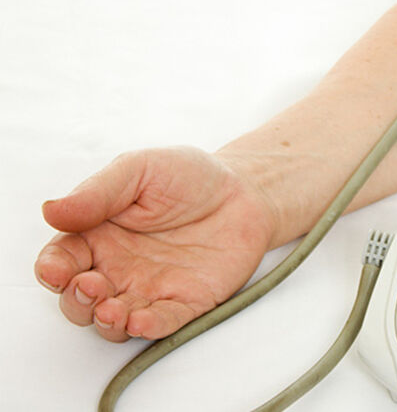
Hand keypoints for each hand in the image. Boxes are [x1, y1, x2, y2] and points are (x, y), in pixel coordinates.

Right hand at [34, 147, 275, 341]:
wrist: (243, 191)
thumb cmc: (189, 176)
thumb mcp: (140, 169)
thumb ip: (98, 192)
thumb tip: (51, 210)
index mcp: (99, 235)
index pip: (62, 260)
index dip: (53, 270)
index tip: (56, 270)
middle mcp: (119, 267)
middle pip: (81, 299)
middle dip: (77, 301)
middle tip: (89, 286)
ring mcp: (151, 289)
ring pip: (115, 321)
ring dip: (107, 322)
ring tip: (112, 310)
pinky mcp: (186, 302)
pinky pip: (163, 323)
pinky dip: (149, 328)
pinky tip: (141, 322)